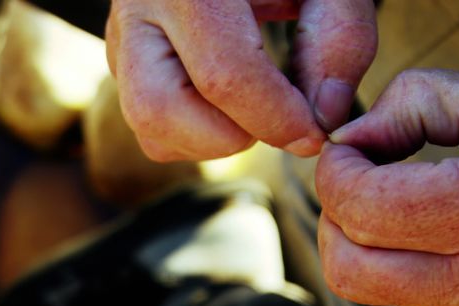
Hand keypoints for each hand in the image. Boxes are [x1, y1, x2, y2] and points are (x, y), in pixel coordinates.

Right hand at [105, 0, 376, 160]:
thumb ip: (338, 37)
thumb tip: (322, 117)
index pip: (222, 74)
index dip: (275, 119)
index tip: (315, 135)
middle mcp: (136, 8)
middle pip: (157, 110)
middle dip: (228, 137)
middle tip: (276, 121)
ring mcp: (119, 36)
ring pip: (147, 126)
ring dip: (211, 140)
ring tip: (256, 107)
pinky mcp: (119, 57)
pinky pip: (147, 124)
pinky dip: (195, 132)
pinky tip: (230, 102)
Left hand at [316, 70, 458, 305]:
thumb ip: (414, 104)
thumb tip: (348, 142)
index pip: (360, 206)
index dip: (336, 172)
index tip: (352, 151)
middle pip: (346, 266)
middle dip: (334, 218)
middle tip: (359, 183)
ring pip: (369, 289)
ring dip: (367, 244)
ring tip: (411, 209)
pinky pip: (408, 304)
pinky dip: (408, 270)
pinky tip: (454, 245)